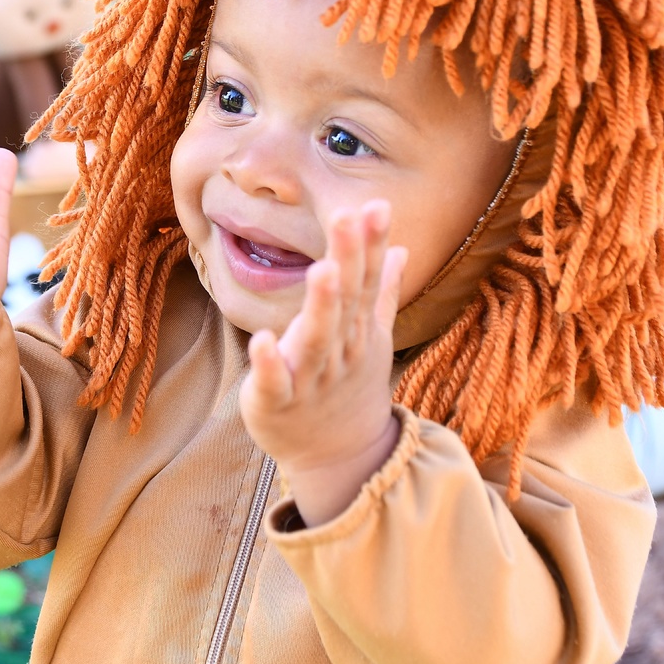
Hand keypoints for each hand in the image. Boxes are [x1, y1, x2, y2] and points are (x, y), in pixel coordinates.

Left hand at [238, 200, 407, 526]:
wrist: (341, 459)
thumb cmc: (351, 386)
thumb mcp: (370, 337)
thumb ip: (380, 291)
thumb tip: (400, 247)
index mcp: (358, 331)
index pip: (367, 282)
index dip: (370, 244)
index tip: (377, 205)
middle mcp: (340, 352)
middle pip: (346, 303)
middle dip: (348, 260)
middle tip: (346, 217)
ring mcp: (311, 380)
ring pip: (318, 340)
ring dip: (321, 306)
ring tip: (322, 270)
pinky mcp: (278, 405)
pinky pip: (275, 384)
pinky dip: (271, 364)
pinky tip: (263, 338)